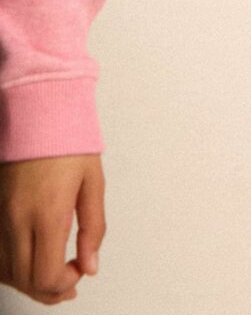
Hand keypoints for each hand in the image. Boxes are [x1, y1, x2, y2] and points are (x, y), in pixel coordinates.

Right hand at [0, 153, 104, 304]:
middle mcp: (18, 218)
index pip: (46, 275)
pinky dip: (11, 267)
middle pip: (24, 280)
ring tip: (52, 275)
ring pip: (6, 271)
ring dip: (29, 281)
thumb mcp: (93, 183)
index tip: (80, 269)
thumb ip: (93, 228)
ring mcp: (1, 215)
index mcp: (47, 213)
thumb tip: (90, 265)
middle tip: (70, 279)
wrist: (41, 110)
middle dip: (50, 290)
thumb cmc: (68, 139)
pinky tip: (29, 260)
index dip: (65, 283)